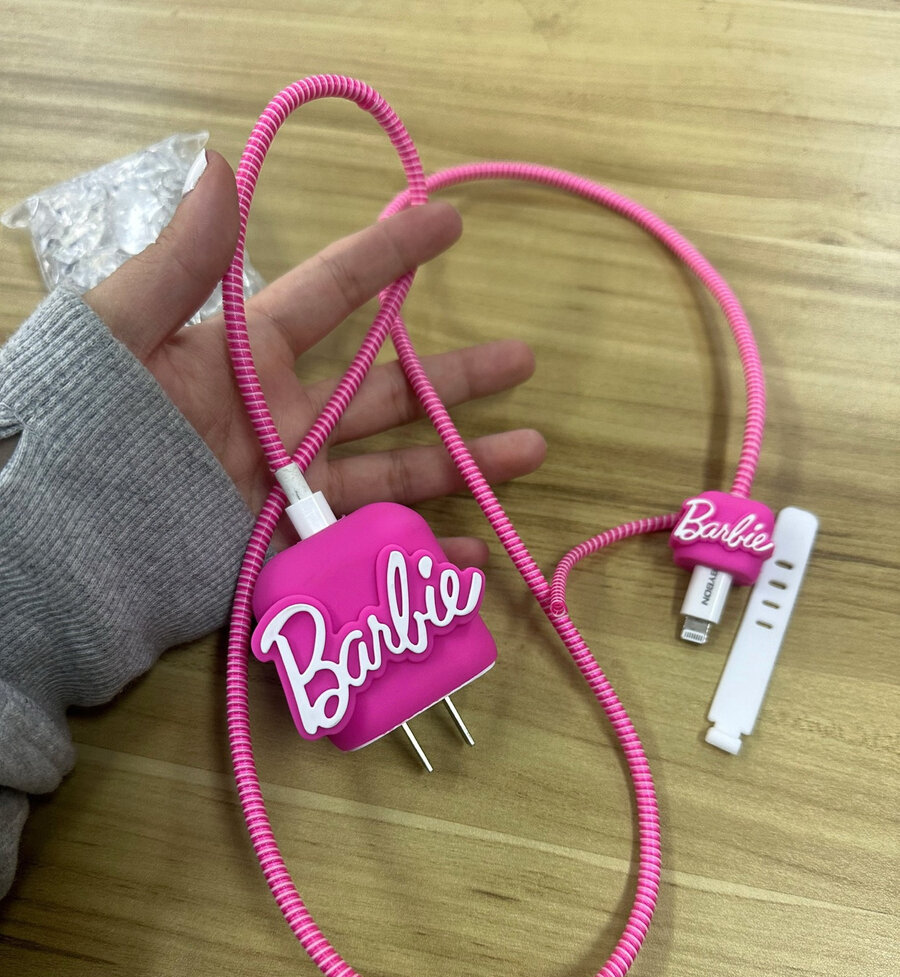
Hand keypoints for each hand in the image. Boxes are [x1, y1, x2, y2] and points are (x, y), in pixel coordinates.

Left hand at [86, 151, 544, 564]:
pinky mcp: (287, 547)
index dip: (390, 255)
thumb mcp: (120, 332)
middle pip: (385, 390)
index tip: (449, 221)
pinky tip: (470, 555)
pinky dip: (420, 552)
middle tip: (524, 360)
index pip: (333, 294)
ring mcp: (288, 486)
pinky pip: (366, 546)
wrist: (58, 543)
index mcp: (246, 356)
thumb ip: (180, 263)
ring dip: (464, 460)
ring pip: (393, 468)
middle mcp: (280, 418)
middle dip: (456, 375)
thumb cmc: (84, 425)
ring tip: (533, 449)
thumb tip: (218, 168)